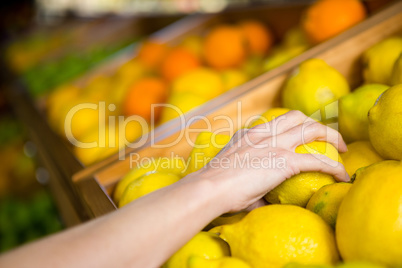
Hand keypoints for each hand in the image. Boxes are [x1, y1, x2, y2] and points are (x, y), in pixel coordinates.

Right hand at [193, 110, 349, 212]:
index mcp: (248, 135)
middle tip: (329, 138)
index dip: (294, 126)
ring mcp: (274, 144)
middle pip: (297, 116)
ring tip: (342, 149)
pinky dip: (334, 166)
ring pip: (311, 128)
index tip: (303, 137)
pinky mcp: (284, 161)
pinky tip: (341, 175)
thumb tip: (262, 200)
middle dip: (316, 124)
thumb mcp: (232, 176)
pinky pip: (318, 160)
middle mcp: (262, 133)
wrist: (209, 188)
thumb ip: (250, 182)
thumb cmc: (215, 188)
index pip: (276, 121)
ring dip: (331, 136)